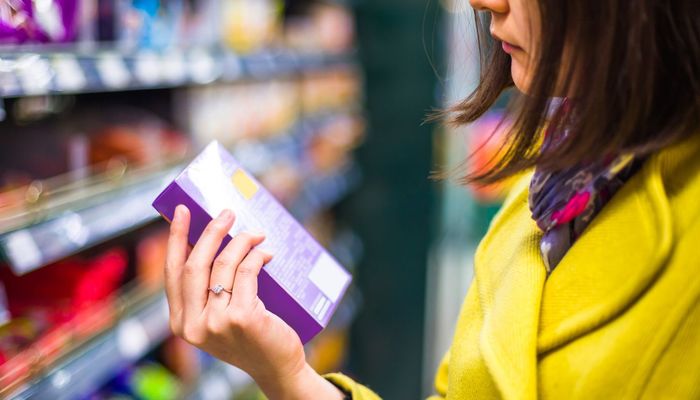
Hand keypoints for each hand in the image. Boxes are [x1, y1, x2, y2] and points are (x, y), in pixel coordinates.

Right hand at [165, 205, 343, 399]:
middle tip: (227, 213)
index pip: (172, 272)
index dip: (175, 238)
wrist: (277, 367)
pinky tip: (265, 253)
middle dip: (211, 231)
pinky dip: (257, 256)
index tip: (182, 211)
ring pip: (224, 265)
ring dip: (241, 241)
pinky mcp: (243, 318)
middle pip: (195, 264)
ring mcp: (217, 323)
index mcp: (181, 323)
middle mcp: (193, 325)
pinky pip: (248, 272)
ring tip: (256, 234)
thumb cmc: (250, 337)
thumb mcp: (219, 317)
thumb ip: (209, 290)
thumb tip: (213, 239)